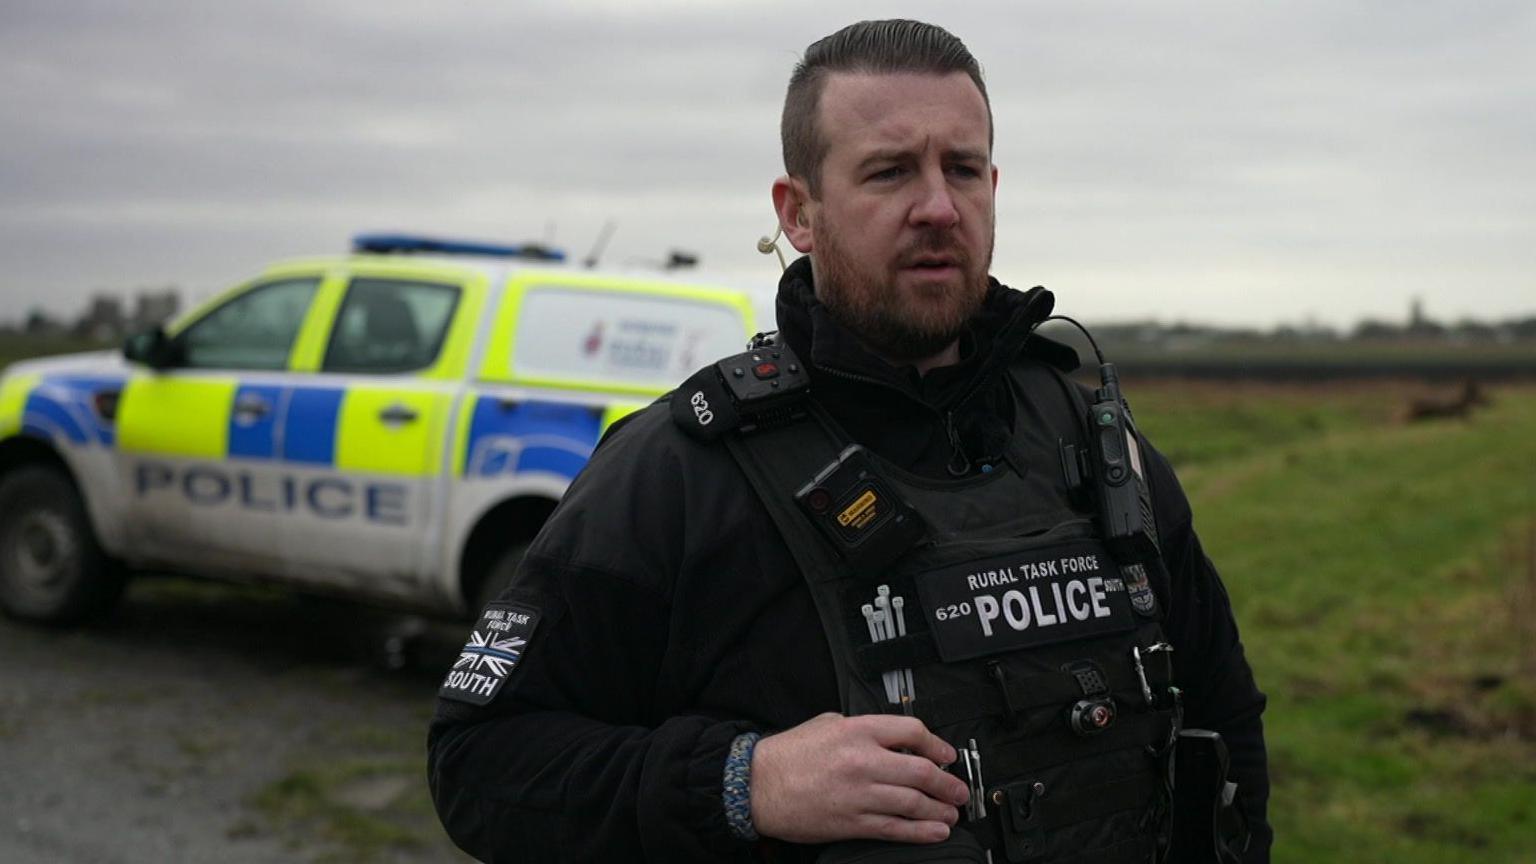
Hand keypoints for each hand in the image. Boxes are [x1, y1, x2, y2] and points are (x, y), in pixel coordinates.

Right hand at [748, 712, 969, 844]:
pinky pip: (896, 828)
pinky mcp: (852, 822)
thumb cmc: (789, 754)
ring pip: (913, 802)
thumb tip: (893, 738)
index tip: (947, 754)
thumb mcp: (827, 723)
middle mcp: (862, 761)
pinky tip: (935, 831)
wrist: (757, 785)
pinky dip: (921, 831)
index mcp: (857, 731)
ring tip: (952, 812)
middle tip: (959, 789)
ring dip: (940, 809)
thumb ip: (862, 727)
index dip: (938, 745)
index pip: (912, 732)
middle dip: (948, 783)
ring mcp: (859, 794)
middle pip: (921, 771)